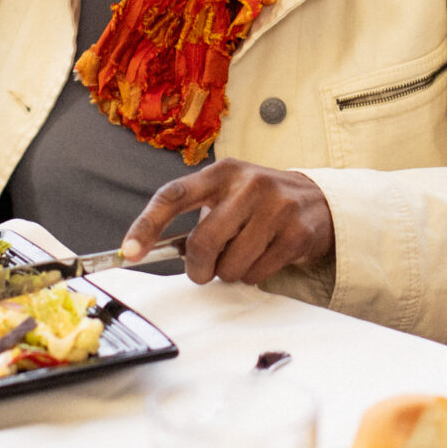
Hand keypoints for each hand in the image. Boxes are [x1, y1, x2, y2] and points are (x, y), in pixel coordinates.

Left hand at [119, 160, 332, 285]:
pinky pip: (256, 273)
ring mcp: (275, 207)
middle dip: (198, 267)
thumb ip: (196, 216)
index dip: (147, 225)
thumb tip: (150, 250)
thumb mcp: (228, 194)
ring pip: (230, 265)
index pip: (173, 195)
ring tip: (243, 255)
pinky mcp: (296, 233)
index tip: (130, 252)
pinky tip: (264, 257)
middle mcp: (248, 185)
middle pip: (202, 242)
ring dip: (229, 273)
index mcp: (222, 172)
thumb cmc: (258, 203)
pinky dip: (253, 275)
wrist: (316, 202)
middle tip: (204, 269)